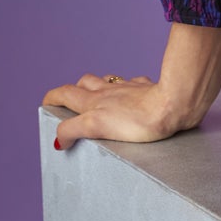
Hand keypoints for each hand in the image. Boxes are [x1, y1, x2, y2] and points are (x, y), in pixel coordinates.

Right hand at [41, 72, 185, 147]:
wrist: (173, 105)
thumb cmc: (138, 119)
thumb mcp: (97, 126)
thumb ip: (72, 130)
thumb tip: (57, 140)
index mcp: (93, 101)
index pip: (64, 94)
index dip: (52, 98)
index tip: (46, 104)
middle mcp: (108, 91)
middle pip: (83, 84)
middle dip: (72, 91)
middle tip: (67, 100)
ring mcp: (129, 88)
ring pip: (107, 80)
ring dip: (97, 86)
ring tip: (96, 95)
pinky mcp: (149, 89)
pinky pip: (135, 83)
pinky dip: (129, 87)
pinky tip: (133, 93)